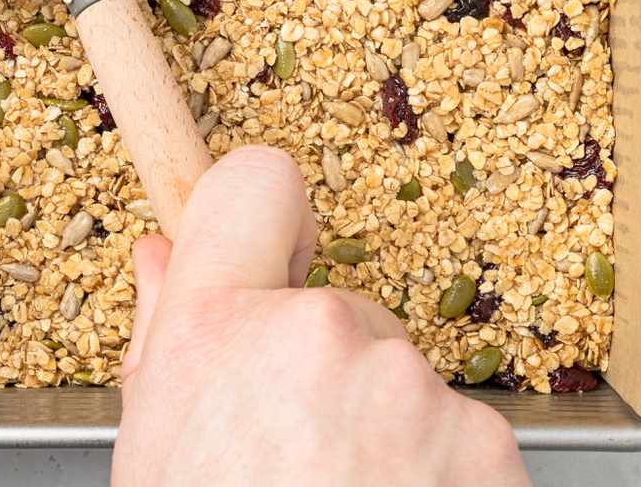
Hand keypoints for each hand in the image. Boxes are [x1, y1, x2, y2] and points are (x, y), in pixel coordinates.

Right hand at [113, 146, 528, 486]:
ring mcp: (413, 386)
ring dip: (377, 428)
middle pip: (332, 305)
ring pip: (394, 375)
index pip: (255, 183)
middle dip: (318, 369)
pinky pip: (451, 429)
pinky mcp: (488, 440)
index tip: (273, 255)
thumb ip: (164, 342)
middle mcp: (321, 334)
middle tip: (290, 460)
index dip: (262, 215)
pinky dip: (432, 473)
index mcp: (217, 332)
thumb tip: (159, 258)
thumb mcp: (152, 460)